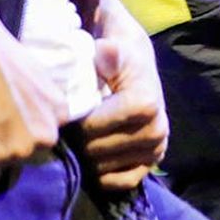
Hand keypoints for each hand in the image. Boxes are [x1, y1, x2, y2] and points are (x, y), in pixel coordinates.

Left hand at [80, 0, 168, 190]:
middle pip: (100, 150)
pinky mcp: (153, 161)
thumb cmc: (114, 44)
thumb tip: (107, 51)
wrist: (135, 55)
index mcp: (145, 101)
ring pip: (108, 169)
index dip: (75, 122)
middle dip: (77, 140)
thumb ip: (107, 47)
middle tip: (63, 126)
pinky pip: (122, 183)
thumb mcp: (110, 36)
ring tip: (74, 138)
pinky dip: (102, 176)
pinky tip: (89, 158)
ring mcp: (156, 148)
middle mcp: (157, 128)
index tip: (62, 110)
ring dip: (86, 158)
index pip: (97, 127)